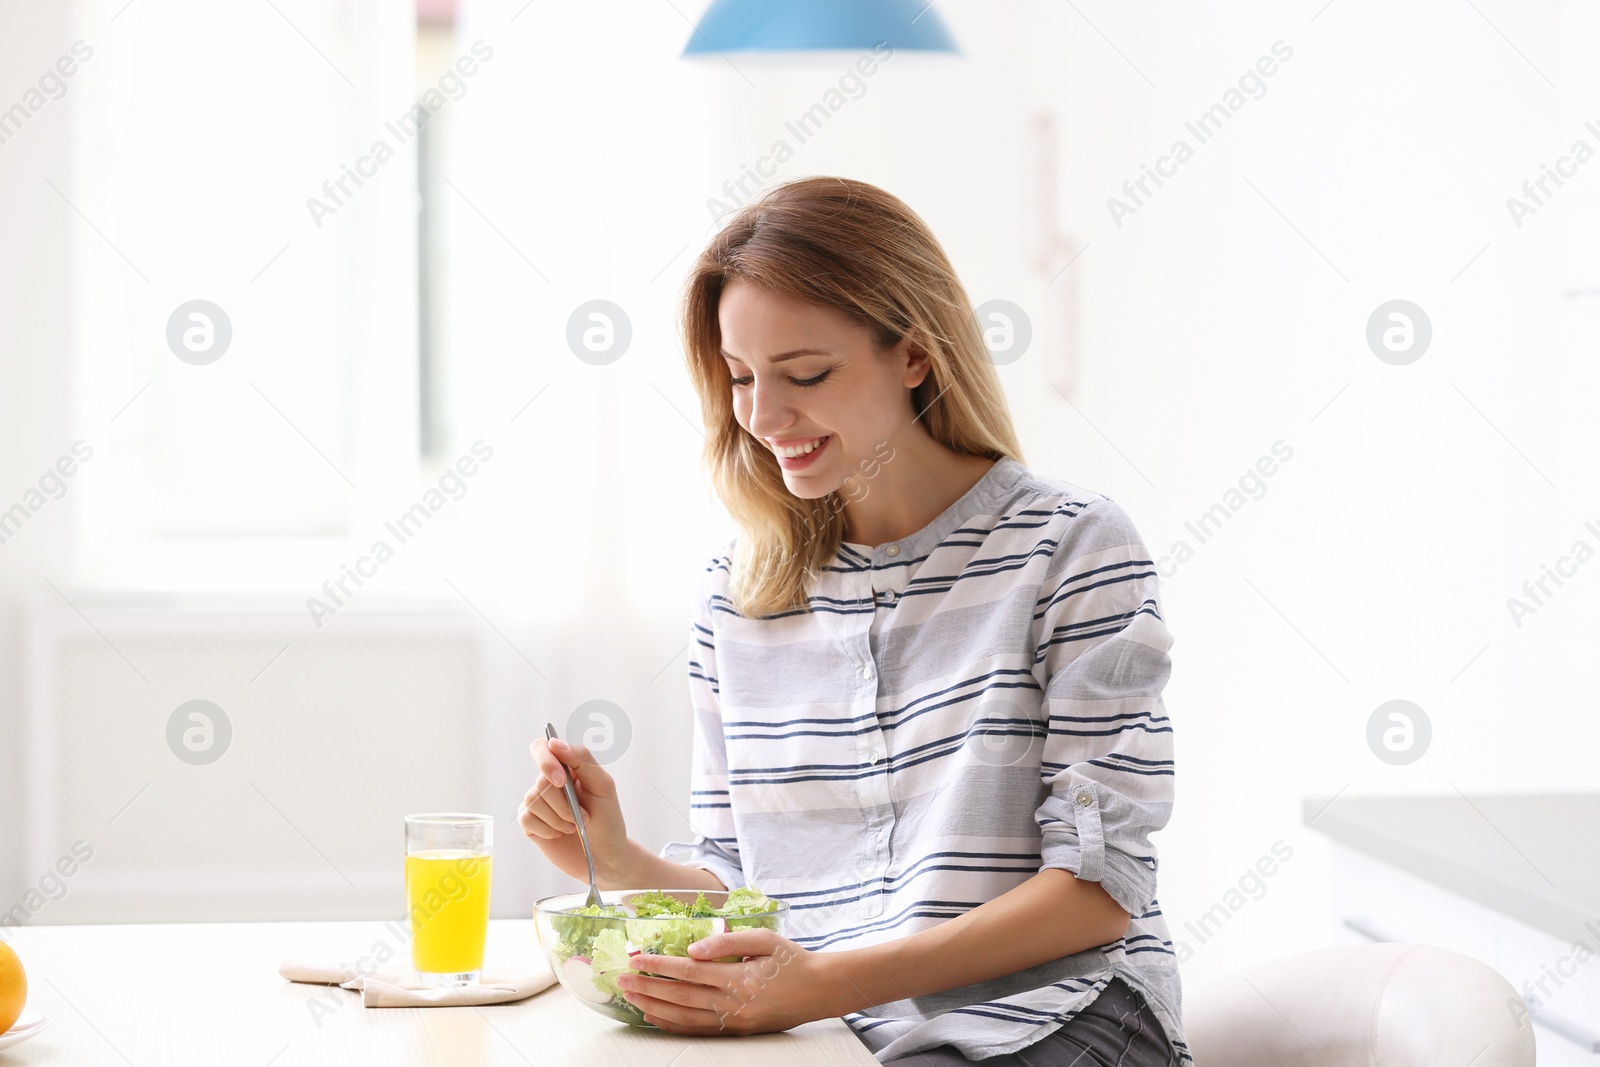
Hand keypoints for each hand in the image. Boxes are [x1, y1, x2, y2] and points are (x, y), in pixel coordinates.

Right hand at [518, 737, 628, 883]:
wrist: (604, 855)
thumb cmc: (607, 819)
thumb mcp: (603, 786)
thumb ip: (582, 760)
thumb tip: (554, 743)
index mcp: (567, 767)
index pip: (543, 748)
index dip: (546, 760)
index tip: (560, 780)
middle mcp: (548, 781)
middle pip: (541, 781)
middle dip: (564, 804)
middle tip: (581, 816)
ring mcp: (537, 801)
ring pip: (533, 800)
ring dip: (559, 818)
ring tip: (573, 826)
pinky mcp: (529, 822)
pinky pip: (527, 818)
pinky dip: (548, 829)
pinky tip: (559, 833)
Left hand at [616, 926, 848, 1034]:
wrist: (819, 990)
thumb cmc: (793, 960)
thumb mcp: (765, 939)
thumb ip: (728, 941)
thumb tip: (694, 948)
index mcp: (738, 978)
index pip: (689, 972)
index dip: (660, 966)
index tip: (638, 959)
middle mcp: (732, 1004)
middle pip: (680, 997)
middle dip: (648, 988)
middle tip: (621, 980)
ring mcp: (733, 1021)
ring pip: (684, 1017)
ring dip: (654, 1007)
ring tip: (631, 997)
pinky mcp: (736, 1031)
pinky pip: (697, 1030)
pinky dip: (672, 1025)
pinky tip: (655, 1017)